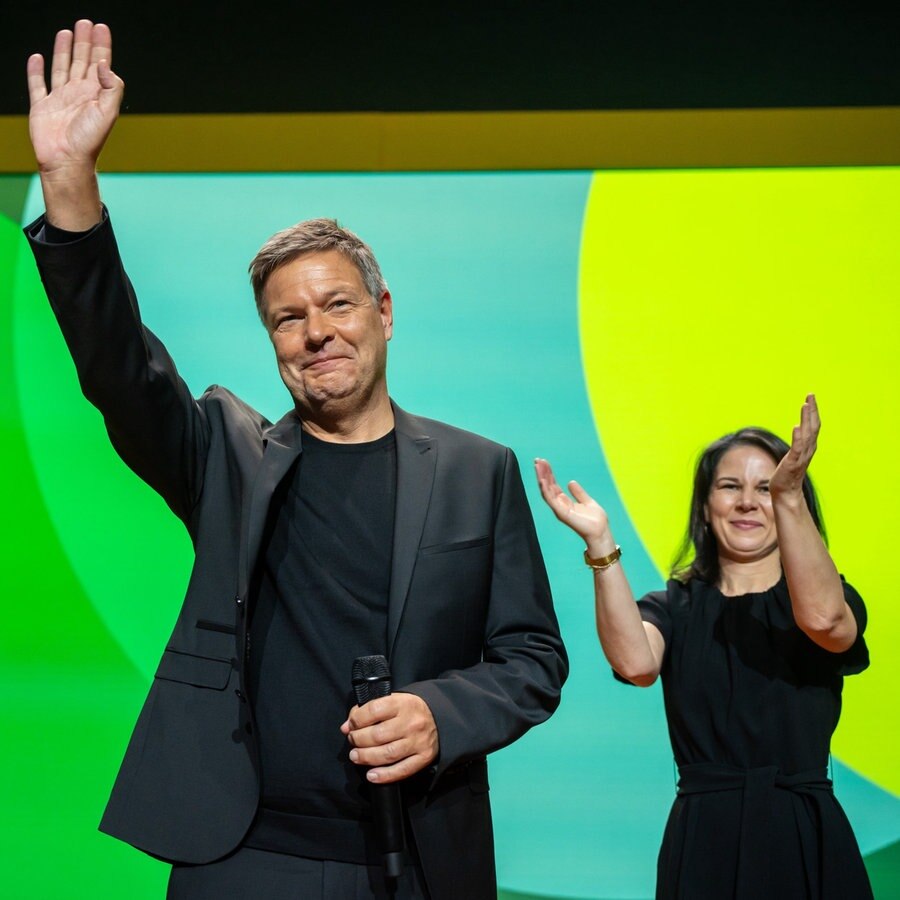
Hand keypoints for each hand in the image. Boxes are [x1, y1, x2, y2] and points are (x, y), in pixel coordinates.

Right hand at [27, 20, 123, 178]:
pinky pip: (37, 84)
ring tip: (66, 32)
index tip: (101, 27)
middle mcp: (79, 95)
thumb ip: (111, 87)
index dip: (101, 46)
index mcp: (96, 95)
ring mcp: (60, 100)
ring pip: (61, 68)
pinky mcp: (42, 107)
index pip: (100, 64)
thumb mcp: (107, 113)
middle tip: (85, 23)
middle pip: (82, 61)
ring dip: (63, 50)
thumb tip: (104, 63)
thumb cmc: (89, 141)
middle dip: (84, 42)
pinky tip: (37, 58)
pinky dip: (36, 71)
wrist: (67, 161)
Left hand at [341, 692, 438, 783]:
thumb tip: (346, 727)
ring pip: (387, 754)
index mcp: (402, 703)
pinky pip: (402, 770)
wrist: (440, 717)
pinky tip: (371, 775)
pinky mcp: (424, 757)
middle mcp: (411, 722)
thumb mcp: (393, 701)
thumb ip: (369, 710)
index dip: (356, 720)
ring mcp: (418, 741)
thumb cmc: (410, 710)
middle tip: (352, 741)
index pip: (374, 710)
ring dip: (366, 757)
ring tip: (356, 756)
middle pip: (377, 735)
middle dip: (358, 740)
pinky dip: (384, 775)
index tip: (350, 725)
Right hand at [534, 458, 611, 550]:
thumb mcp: (587, 501)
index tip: (544, 463)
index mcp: (565, 502)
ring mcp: (559, 509)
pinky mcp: (561, 512)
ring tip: (538, 465)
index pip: (553, 485)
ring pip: (546, 491)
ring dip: (541, 477)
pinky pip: (550, 499)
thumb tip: (571, 482)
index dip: (548, 474)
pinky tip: (542, 479)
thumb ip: (578, 492)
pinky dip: (545, 489)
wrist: (600, 532)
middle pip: (547, 486)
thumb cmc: (595, 520)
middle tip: (537, 460)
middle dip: (542, 473)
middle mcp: (559, 505)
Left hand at [770, 394, 819, 499]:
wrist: (785, 492)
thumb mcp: (794, 454)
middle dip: (812, 410)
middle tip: (811, 395)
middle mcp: (808, 449)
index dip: (813, 411)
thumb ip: (798, 443)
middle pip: (813, 426)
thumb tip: (798, 430)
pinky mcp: (792, 463)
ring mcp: (801, 456)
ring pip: (806, 434)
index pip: (813, 425)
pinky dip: (797, 437)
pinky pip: (797, 448)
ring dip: (806, 419)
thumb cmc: (787, 473)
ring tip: (805, 405)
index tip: (810, 397)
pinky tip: (796, 426)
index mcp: (808, 446)